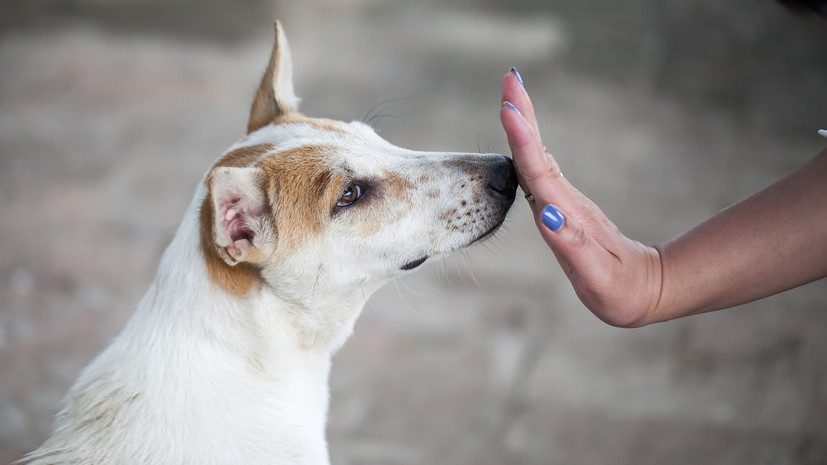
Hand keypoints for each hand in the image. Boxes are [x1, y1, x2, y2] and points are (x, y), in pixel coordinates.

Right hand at [500, 69, 661, 326]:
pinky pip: (540, 170)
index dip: (522, 140)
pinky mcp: (563, 208)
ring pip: (538, 157)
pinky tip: (522, 136)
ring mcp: (563, 203)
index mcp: (565, 214)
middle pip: (537, 153)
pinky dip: (529, 147)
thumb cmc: (620, 290)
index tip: (509, 107)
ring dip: (524, 125)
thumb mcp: (598, 276)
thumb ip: (573, 246)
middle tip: (510, 77)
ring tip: (510, 96)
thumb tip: (546, 215)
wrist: (645, 289)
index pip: (538, 171)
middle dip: (523, 115)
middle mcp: (562, 203)